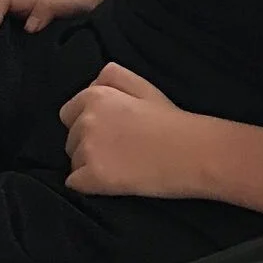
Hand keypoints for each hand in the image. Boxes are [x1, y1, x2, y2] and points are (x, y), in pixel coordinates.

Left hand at [60, 62, 200, 197]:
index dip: (87, 126)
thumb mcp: (142, 85)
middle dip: (88, 146)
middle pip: (71, 139)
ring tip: (120, 167)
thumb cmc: (172, 120)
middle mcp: (86, 120)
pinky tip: (111, 183)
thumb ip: (112, 77)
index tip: (109, 134)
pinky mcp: (95, 176)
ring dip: (89, 166)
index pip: (68, 114)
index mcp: (94, 96)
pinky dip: (89, 185)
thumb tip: (90, 85)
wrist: (193, 153)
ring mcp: (89, 149)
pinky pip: (75, 184)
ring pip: (74, 162)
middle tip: (118, 152)